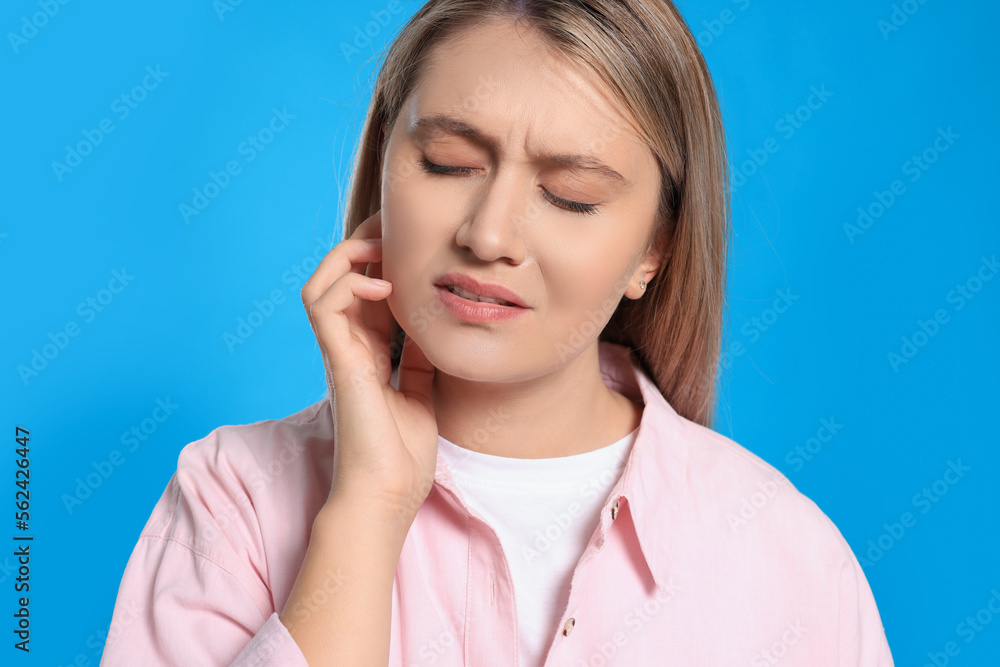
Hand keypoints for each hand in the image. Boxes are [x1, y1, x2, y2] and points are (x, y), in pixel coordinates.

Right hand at [301, 209, 438, 523]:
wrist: (387, 496)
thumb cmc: (401, 456)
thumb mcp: (421, 393)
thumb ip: (419, 359)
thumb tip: (433, 323)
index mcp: (368, 354)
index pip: (366, 291)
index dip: (383, 260)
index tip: (414, 241)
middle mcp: (348, 348)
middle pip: (340, 279)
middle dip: (365, 245)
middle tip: (397, 229)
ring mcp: (338, 353)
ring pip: (321, 283)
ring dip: (348, 256)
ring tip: (382, 249)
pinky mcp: (336, 361)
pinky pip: (323, 305)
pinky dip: (349, 284)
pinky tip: (383, 288)